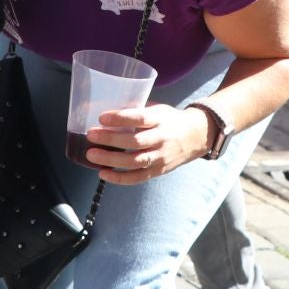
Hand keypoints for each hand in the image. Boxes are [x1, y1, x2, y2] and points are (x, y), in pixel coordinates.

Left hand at [84, 104, 210, 182]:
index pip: (140, 118)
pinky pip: (138, 177)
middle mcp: (162, 139)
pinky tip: (103, 174)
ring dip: (111, 160)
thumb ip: (137, 113)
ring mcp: (161, 157)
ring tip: (91, 155)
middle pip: (135, 141)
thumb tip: (107, 116)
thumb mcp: (158, 109)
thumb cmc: (171, 120)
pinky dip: (119, 178)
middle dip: (110, 139)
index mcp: (161, 119)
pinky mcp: (159, 171)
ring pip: (134, 161)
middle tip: (90, 135)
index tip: (102, 117)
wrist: (198, 136)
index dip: (121, 118)